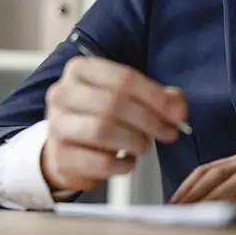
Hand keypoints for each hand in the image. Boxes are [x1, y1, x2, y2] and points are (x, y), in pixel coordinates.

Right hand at [42, 56, 186, 191]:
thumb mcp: (129, 98)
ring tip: (144, 145)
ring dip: (135, 141)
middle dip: (149, 120)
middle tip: (168, 132)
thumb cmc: (101, 117)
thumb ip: (158, 97)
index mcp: (82, 70)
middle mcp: (63, 93)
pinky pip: (98, 162)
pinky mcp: (60, 156)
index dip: (156, 97)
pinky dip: (122, 164)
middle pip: (114, 103)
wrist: (67, 147)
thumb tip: (177, 108)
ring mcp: (57, 125)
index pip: (124, 79)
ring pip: (103, 130)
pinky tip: (128, 161)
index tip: (177, 113)